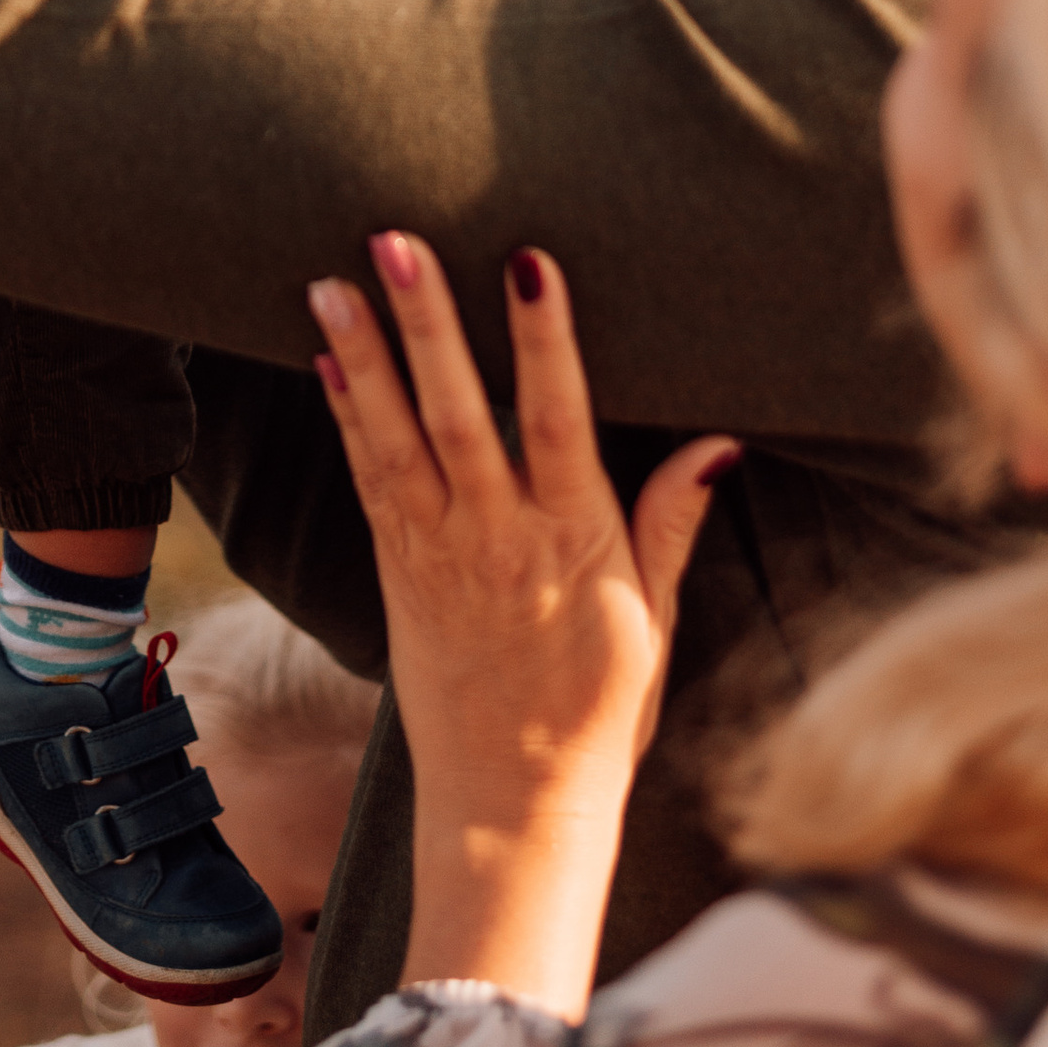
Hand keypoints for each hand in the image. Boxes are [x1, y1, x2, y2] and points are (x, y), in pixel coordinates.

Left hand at [309, 231, 732, 1016]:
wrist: (517, 806)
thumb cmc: (601, 711)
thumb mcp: (656, 621)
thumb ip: (671, 524)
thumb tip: (721, 442)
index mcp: (576, 542)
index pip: (559, 419)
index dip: (543, 338)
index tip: (526, 260)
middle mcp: (501, 540)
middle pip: (458, 414)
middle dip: (426, 323)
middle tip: (394, 241)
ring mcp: (440, 555)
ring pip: (396, 439)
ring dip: (362, 355)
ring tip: (331, 281)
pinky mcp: (398, 574)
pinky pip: (368, 481)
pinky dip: (346, 417)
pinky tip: (326, 360)